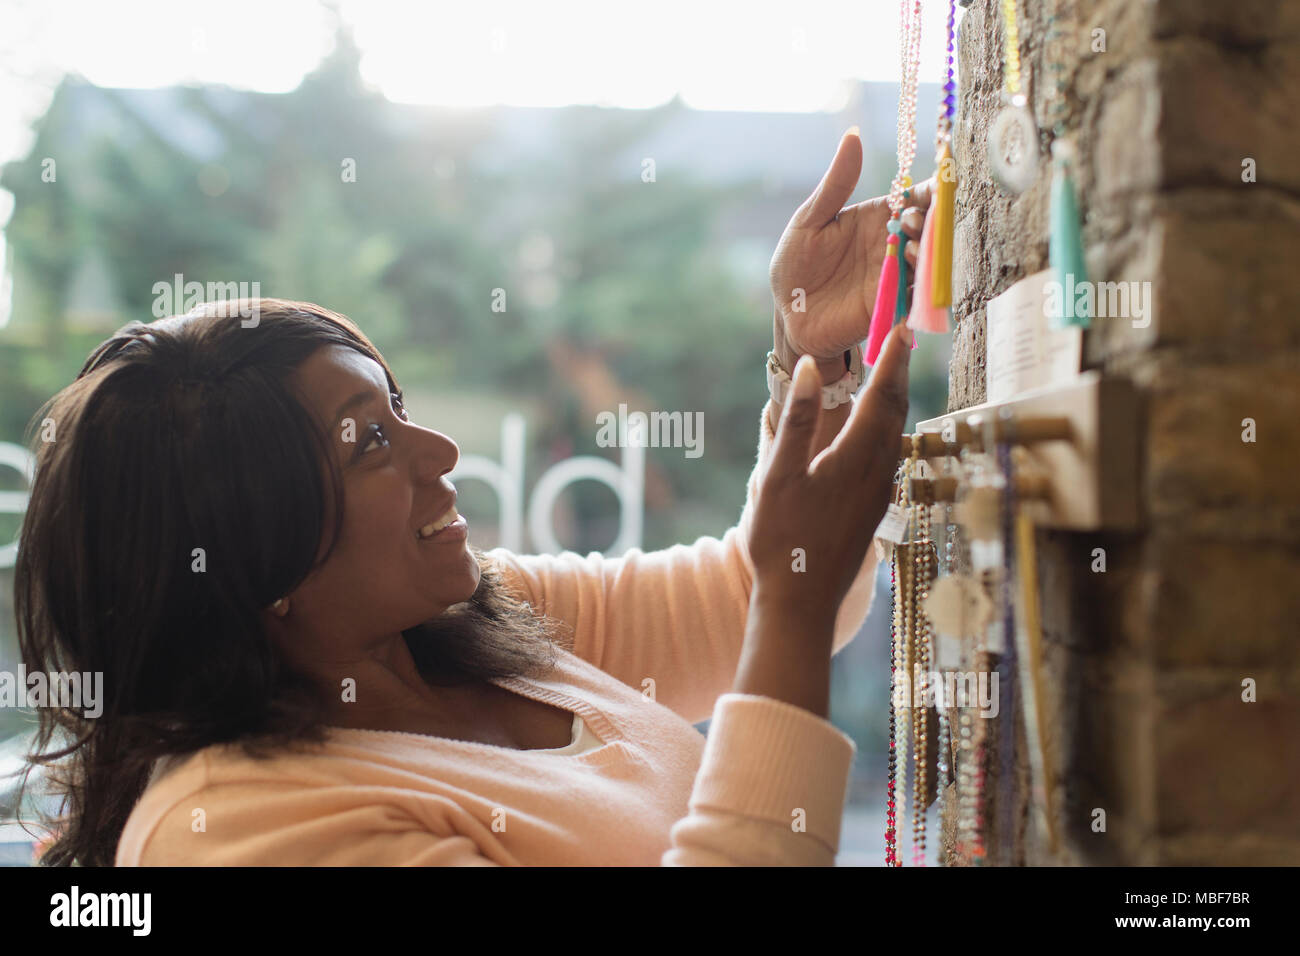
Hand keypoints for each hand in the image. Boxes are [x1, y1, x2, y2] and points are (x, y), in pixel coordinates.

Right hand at [750, 321, 910, 611]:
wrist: (802, 601)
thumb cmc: (783, 540)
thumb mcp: (779, 475)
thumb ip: (797, 420)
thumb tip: (809, 369)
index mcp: (856, 459)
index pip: (881, 396)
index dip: (893, 360)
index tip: (902, 327)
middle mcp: (878, 473)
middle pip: (896, 412)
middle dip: (899, 373)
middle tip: (902, 338)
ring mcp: (879, 493)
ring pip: (896, 434)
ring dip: (896, 400)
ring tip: (893, 373)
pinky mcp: (873, 508)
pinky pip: (889, 454)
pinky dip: (887, 427)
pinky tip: (876, 428)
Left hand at [770, 129, 932, 371]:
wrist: (788, 314)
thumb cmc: (796, 264)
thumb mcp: (809, 220)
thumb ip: (835, 184)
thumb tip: (853, 134)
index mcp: (878, 217)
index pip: (914, 198)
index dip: (932, 189)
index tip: (942, 181)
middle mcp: (893, 243)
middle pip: (929, 227)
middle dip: (932, 221)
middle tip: (913, 221)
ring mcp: (895, 274)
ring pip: (928, 259)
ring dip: (929, 253)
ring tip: (912, 249)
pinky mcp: (893, 303)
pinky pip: (917, 293)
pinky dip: (921, 284)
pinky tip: (911, 275)